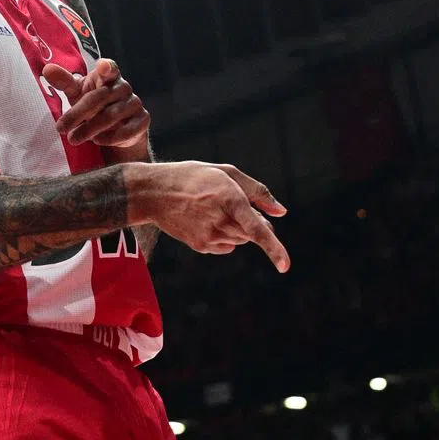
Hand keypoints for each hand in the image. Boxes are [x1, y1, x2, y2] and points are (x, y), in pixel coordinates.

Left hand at [44, 59, 149, 148]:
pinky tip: (98, 141)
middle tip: (61, 129)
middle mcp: (124, 87)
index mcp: (108, 76)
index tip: (102, 67)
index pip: (110, 68)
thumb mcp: (77, 93)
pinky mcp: (143, 120)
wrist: (116, 129)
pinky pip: (126, 131)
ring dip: (90, 129)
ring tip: (75, 138)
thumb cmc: (93, 105)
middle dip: (78, 114)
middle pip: (100, 98)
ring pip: (111, 116)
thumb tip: (47, 69)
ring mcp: (135, 103)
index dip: (107, 67)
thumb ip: (64, 81)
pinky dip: (109, 138)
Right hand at [142, 161, 289, 271]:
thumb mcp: (226, 172)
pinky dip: (225, 236)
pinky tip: (207, 220)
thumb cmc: (193, 177)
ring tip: (215, 208)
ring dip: (238, 228)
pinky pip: (226, 247)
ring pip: (240, 240)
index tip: (285, 267)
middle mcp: (219, 221)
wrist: (153, 193)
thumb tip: (282, 212)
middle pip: (252, 233)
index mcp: (229, 199)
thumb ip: (258, 192)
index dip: (274, 248)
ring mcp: (208, 236)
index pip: (256, 229)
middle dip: (255, 223)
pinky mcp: (200, 246)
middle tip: (237, 205)